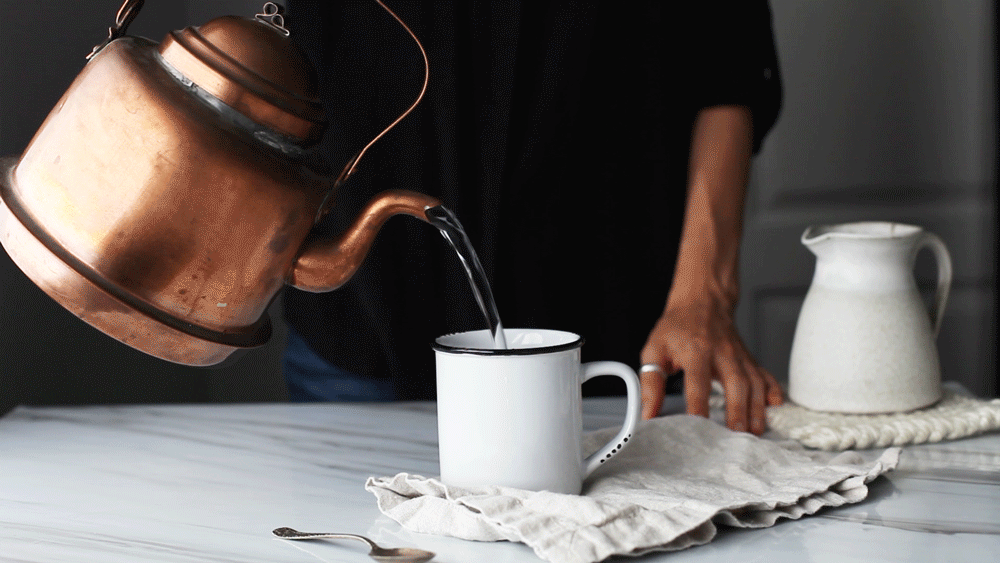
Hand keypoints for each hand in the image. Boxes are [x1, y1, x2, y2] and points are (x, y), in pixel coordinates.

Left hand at [639, 294, 782, 433]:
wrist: (702, 300)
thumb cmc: (676, 328)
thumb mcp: (654, 349)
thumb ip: (651, 383)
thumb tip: (648, 413)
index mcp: (695, 350)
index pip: (698, 381)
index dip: (698, 404)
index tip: (698, 426)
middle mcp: (722, 352)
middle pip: (735, 382)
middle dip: (738, 409)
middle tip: (738, 434)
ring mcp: (739, 355)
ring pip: (753, 382)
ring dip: (756, 407)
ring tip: (755, 431)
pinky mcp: (749, 358)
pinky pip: (764, 374)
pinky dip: (773, 390)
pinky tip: (775, 405)